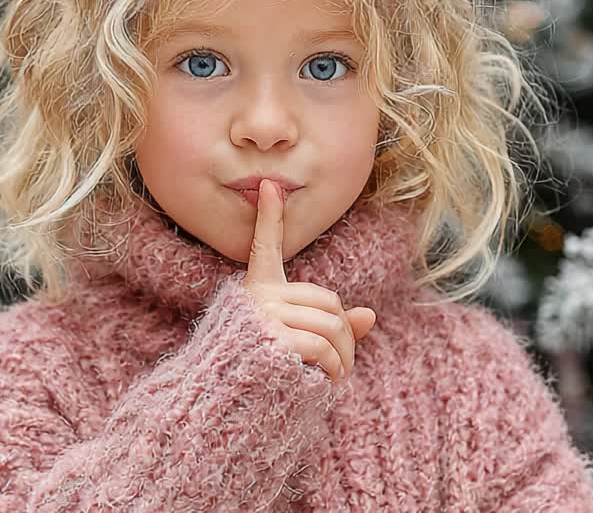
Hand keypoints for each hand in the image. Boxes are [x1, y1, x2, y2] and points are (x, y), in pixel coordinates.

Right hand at [240, 179, 376, 382]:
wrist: (223, 406)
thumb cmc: (261, 374)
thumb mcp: (296, 343)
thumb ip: (332, 326)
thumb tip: (369, 316)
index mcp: (257, 291)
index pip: (264, 247)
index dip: (268, 216)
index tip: (269, 185)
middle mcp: (257, 298)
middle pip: (329, 303)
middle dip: (346, 335)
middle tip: (344, 364)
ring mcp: (263, 316)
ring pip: (331, 326)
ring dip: (345, 356)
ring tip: (338, 376)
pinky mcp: (271, 339)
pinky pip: (321, 346)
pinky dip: (334, 367)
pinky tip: (327, 381)